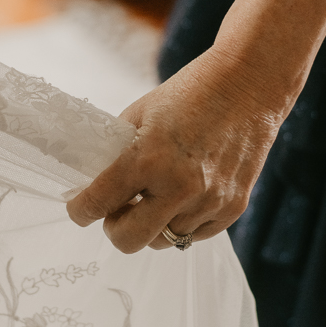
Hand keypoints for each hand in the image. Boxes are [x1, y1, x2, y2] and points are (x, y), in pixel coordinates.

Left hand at [67, 46, 285, 252]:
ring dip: (153, 224)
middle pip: (129, 241)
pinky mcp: (233, 208)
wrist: (247, 85)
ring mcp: (209, 201)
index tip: (78, 210)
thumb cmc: (189, 95)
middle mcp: (178, 186)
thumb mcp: (139, 115)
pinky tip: (184, 197)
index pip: (98, 203)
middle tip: (118, 210)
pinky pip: (195, 235)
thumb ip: (116, 155)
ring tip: (158, 195)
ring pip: (164, 241)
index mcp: (147, 158)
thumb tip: (93, 186)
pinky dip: (183, 222)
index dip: (80, 211)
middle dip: (115, 228)